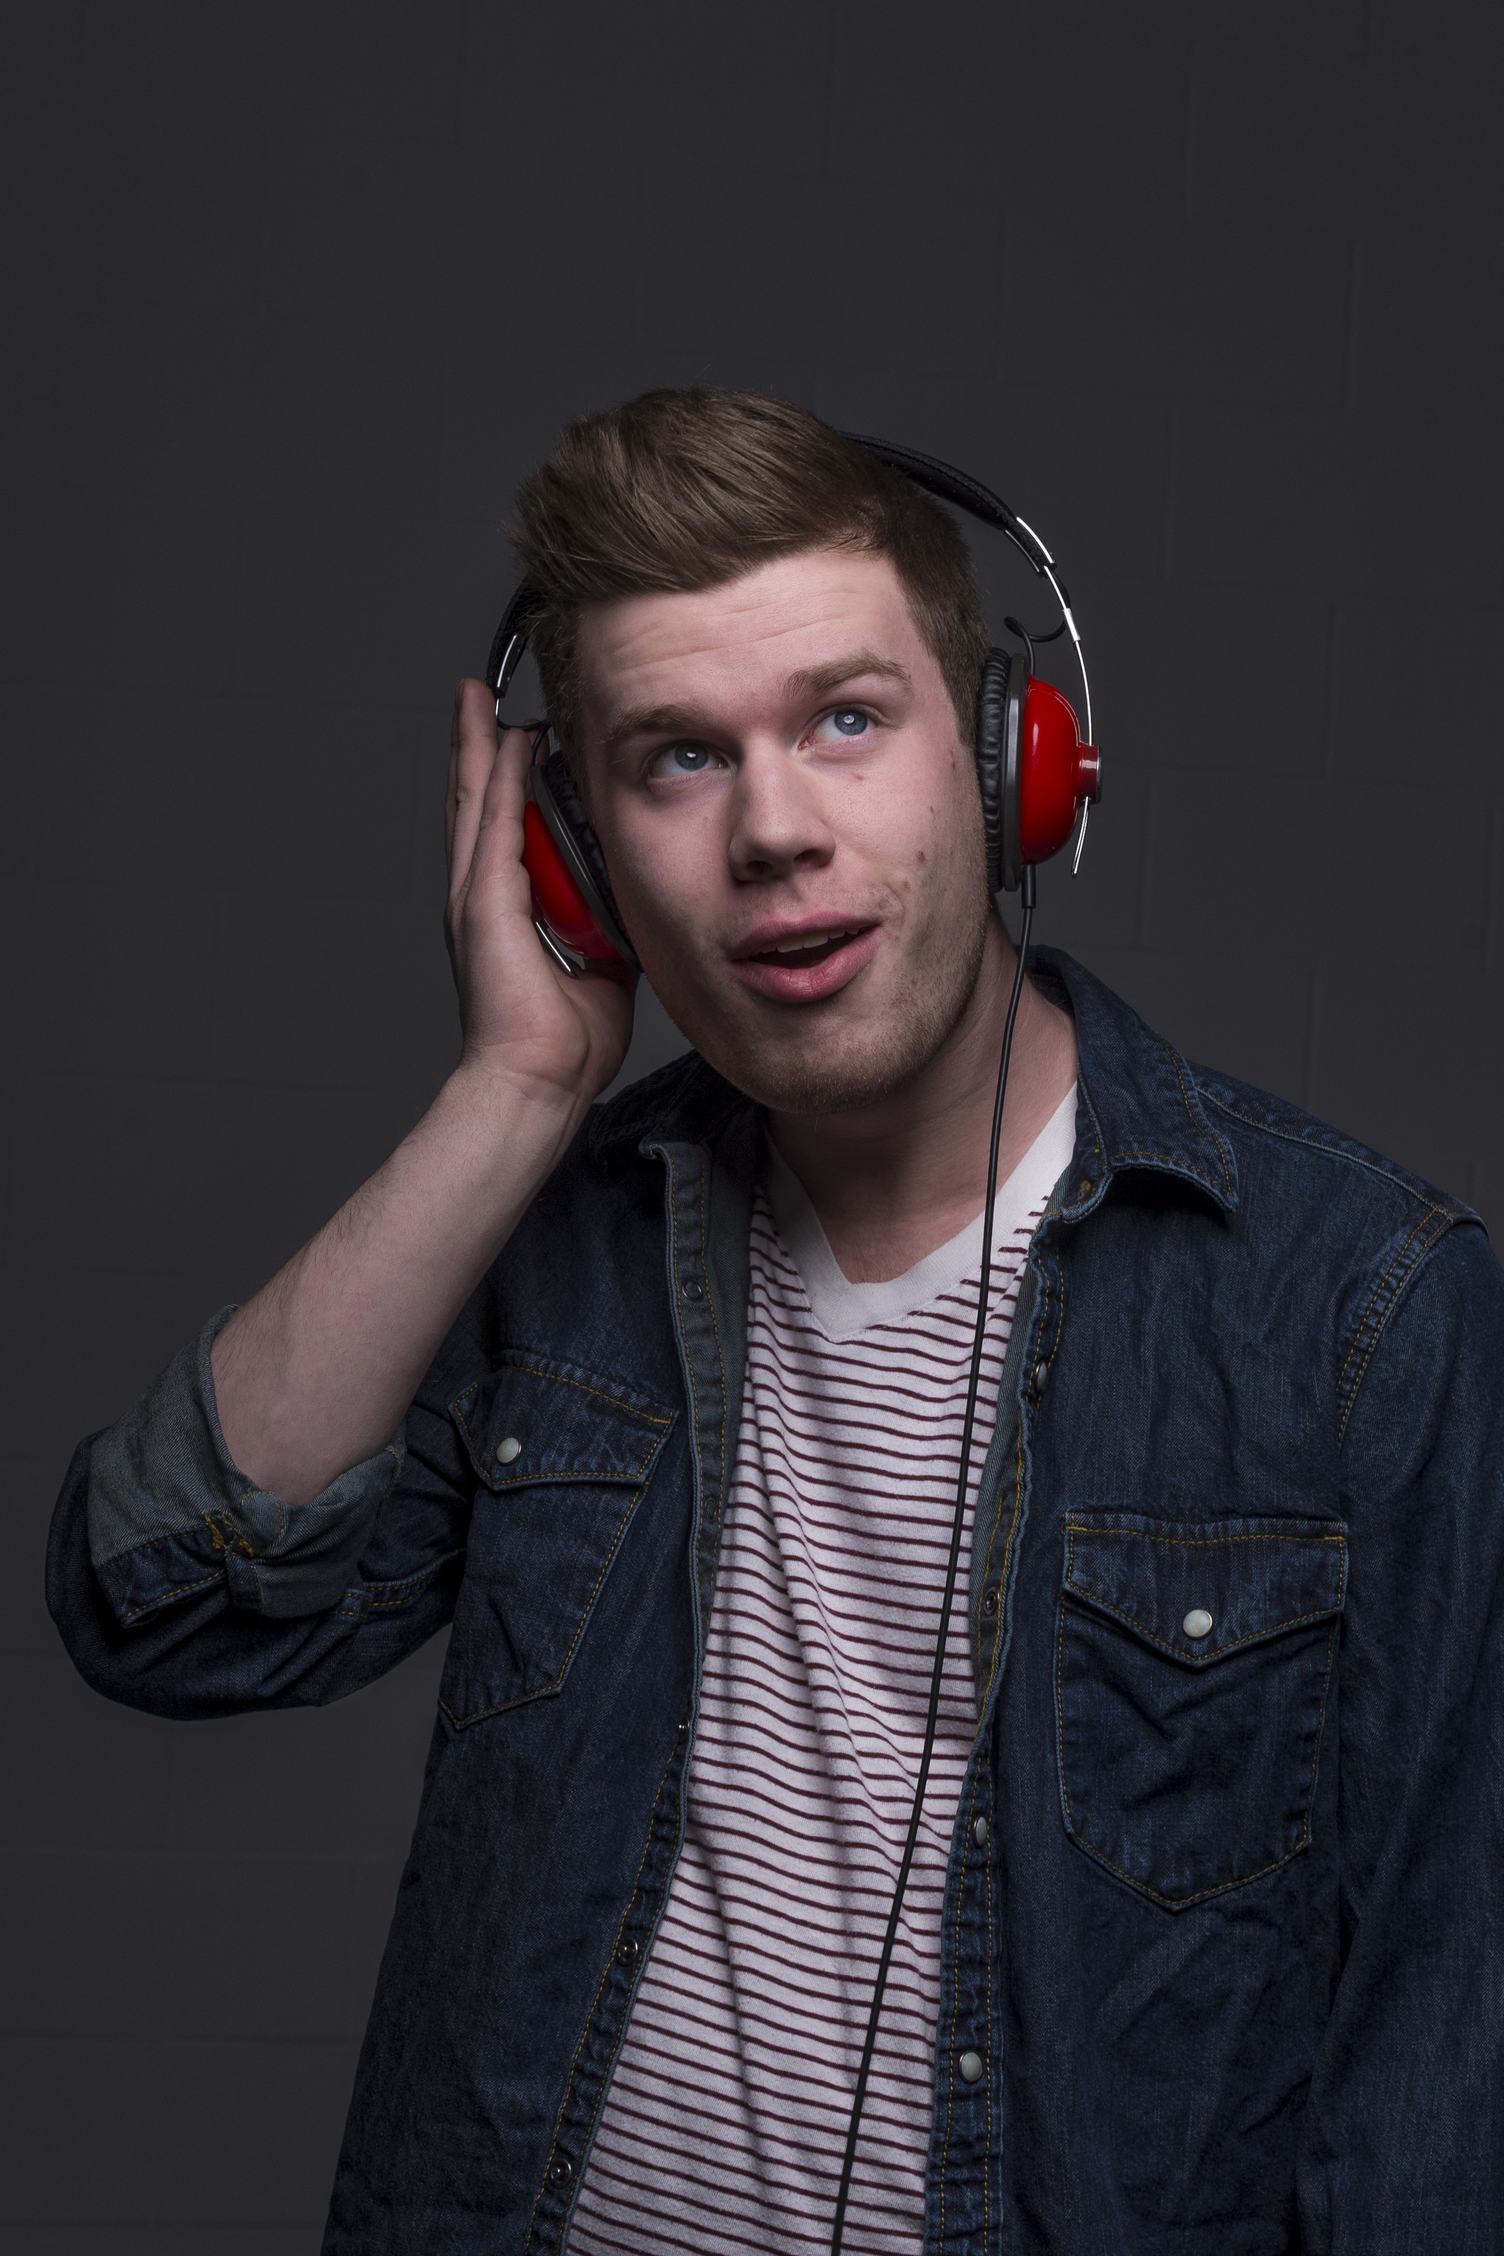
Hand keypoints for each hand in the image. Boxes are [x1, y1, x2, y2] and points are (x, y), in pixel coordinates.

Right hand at [443, 678, 638, 1115]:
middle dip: (474, 745)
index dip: (499, 777)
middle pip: (473, 802)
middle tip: (474, 694)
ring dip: (477, 747)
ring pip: (473, 802)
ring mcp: (476, 898)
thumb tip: (639, 901)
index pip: (499, 826)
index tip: (508, 731)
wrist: (538, 1080)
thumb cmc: (565, 1042)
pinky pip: (495, 827)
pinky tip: (508, 742)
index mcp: (505, 910)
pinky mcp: (485, 905)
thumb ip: (611, 925)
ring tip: (475, 698)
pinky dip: (498, 782)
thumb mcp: (602, 964)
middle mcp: (481, 897)